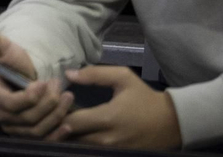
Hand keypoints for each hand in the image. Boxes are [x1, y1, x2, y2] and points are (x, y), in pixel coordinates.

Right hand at [0, 29, 72, 138]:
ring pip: (36, 130)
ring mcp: (13, 127)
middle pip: (27, 118)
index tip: (45, 82)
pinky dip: (56, 136)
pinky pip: (41, 140)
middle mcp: (0, 115)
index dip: (30, 96)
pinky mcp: (25, 134)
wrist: (16, 75)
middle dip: (47, 103)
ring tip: (68, 97)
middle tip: (60, 86)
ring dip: (55, 115)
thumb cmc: (10, 62)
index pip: (11, 103)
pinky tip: (68, 126)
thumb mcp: (5, 50)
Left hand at [50, 65, 180, 148]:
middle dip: (59, 127)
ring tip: (60, 124)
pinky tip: (77, 135)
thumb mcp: (123, 78)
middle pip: (72, 138)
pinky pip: (90, 153)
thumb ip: (94, 74)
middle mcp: (108, 139)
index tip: (53, 104)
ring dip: (68, 137)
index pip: (71, 122)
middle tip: (51, 115)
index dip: (58, 113)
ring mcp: (112, 152)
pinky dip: (81, 145)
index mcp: (108, 118)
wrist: (171, 123)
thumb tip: (67, 74)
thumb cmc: (144, 97)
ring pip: (79, 148)